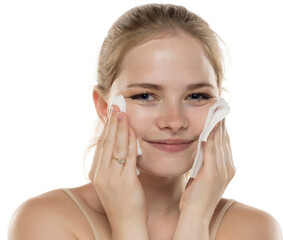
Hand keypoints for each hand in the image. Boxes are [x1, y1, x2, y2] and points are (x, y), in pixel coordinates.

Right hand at [90, 105, 147, 225]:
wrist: (126, 224)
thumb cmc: (122, 202)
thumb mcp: (111, 181)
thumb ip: (112, 164)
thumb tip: (119, 147)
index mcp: (96, 173)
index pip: (101, 145)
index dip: (106, 128)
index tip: (111, 114)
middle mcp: (101, 174)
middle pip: (107, 142)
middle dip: (112, 122)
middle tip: (116, 106)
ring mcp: (112, 178)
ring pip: (117, 146)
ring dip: (121, 128)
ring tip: (123, 113)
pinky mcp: (126, 182)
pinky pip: (129, 157)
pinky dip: (131, 142)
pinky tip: (133, 131)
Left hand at [179, 120, 235, 219]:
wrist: (195, 215)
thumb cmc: (196, 196)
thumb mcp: (203, 175)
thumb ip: (206, 161)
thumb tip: (202, 145)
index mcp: (228, 169)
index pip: (225, 143)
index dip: (222, 128)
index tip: (219, 115)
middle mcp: (228, 169)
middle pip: (224, 140)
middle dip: (221, 123)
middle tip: (219, 107)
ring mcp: (221, 172)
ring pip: (219, 143)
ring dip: (217, 127)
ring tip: (214, 113)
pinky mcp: (212, 174)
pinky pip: (211, 152)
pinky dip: (210, 139)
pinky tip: (207, 129)